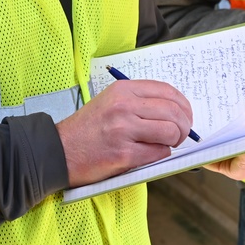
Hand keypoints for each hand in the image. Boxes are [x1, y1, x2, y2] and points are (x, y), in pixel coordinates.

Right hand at [55, 79, 193, 187]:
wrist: (59, 150)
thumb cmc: (87, 128)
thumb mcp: (111, 102)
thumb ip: (139, 101)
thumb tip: (173, 110)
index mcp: (123, 90)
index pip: (167, 91)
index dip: (183, 105)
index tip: (185, 115)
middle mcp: (124, 107)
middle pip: (174, 111)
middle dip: (184, 125)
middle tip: (181, 134)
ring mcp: (124, 130)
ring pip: (170, 131)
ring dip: (174, 140)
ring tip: (167, 144)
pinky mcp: (124, 154)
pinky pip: (158, 152)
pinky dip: (161, 154)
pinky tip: (151, 153)